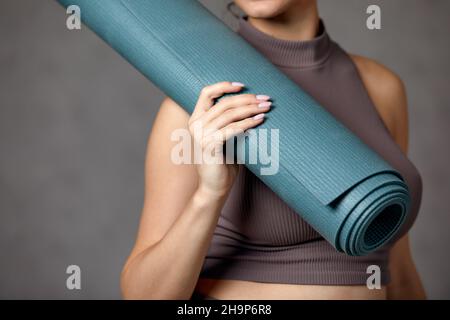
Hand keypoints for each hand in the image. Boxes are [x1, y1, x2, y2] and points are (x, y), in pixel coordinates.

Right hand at [188, 81, 270, 196]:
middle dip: (247, 99)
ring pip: (229, 114)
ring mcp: (201, 135)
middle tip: (265, 99)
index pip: (206, 93)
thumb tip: (252, 105)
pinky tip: (259, 121)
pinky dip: (247, 124)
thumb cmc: (223, 163)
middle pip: (224, 103)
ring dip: (251, 109)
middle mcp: (195, 125)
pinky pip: (232, 129)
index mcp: (196, 119)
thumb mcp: (224, 137)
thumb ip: (229, 122)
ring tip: (266, 109)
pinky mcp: (210, 145)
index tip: (244, 86)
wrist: (214, 188)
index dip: (224, 85)